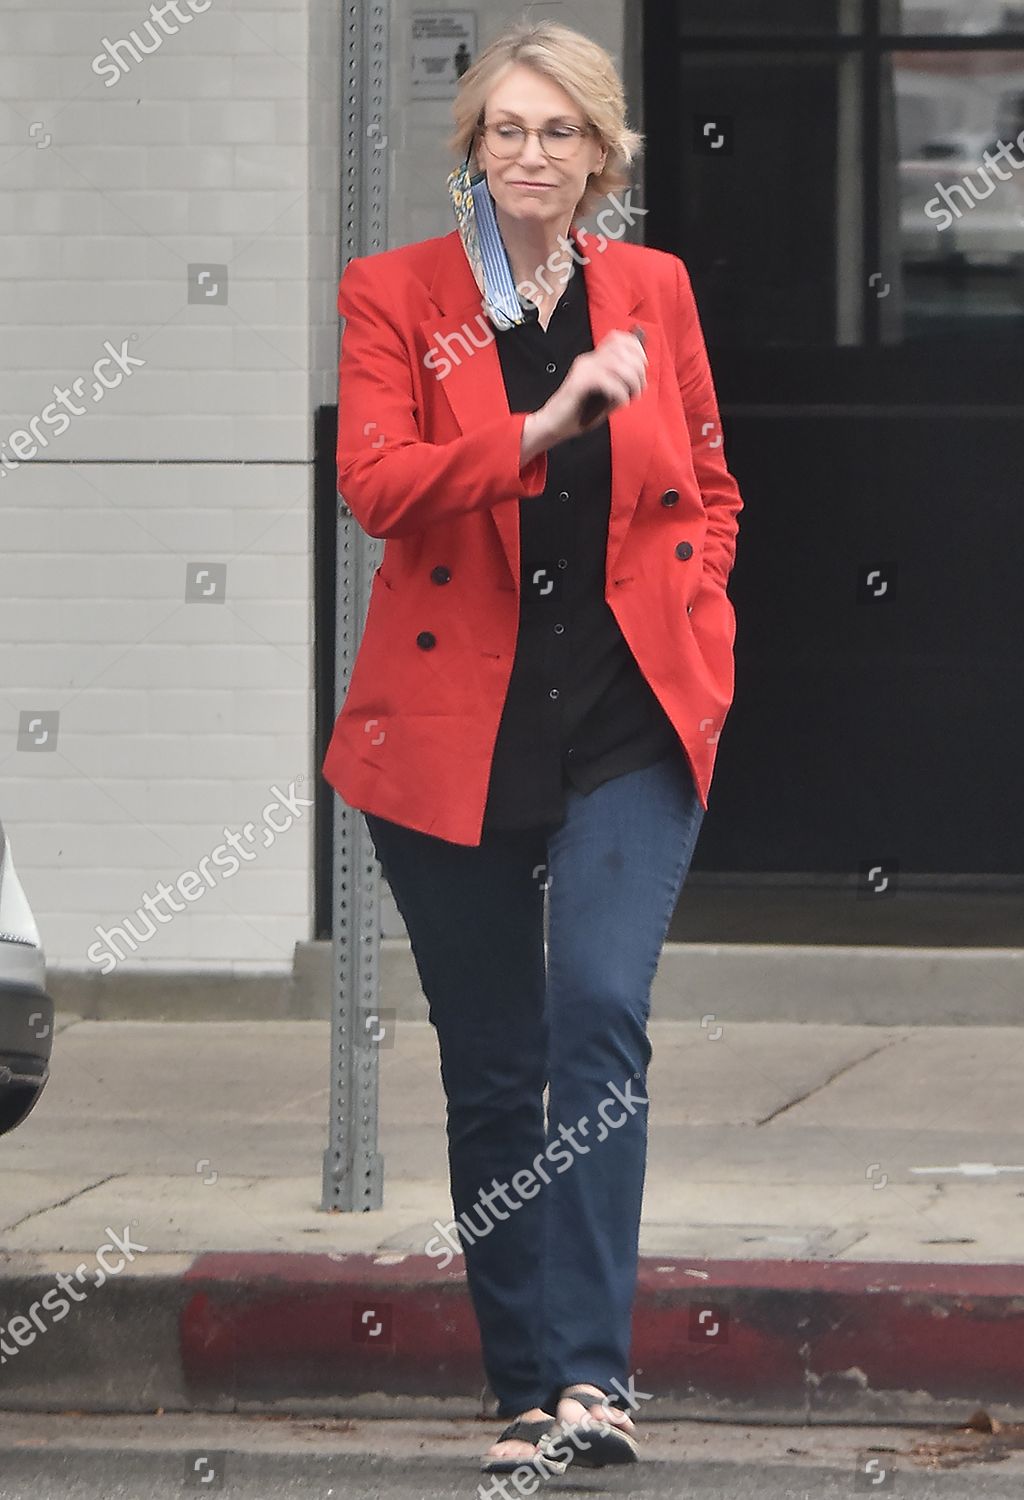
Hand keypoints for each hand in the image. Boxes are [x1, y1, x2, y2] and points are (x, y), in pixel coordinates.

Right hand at [524, 328, 647, 457]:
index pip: (618, 338)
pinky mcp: (578, 383)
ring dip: (631, 380)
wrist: (553, 425)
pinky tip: (622, 402)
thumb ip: (619, 385)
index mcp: (594, 359)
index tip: (643, 367)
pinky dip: (619, 392)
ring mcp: (582, 370)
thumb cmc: (579, 413)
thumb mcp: (605, 396)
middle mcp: (588, 360)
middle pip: (622, 350)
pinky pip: (606, 380)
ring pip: (617, 364)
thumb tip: (640, 380)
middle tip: (639, 388)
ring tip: (633, 395)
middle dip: (638, 368)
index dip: (636, 348)